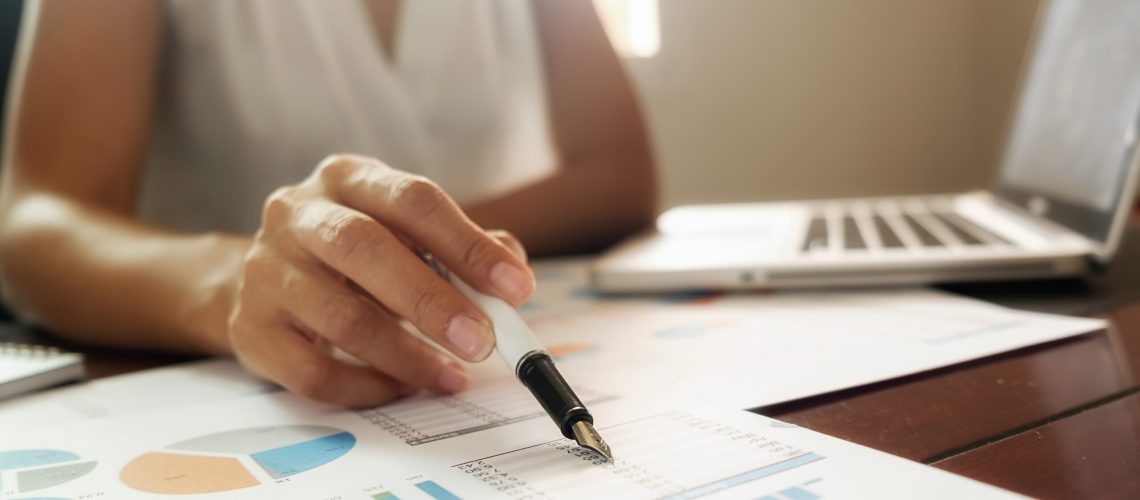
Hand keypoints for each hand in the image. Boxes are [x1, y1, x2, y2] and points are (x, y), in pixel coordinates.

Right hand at [226, 154, 533, 406]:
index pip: (413, 200)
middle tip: (483, 341)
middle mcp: (297, 215)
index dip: (468, 245)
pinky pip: (314, 373)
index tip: (515, 287)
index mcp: (346, 178)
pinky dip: (368, 387)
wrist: (260, 278)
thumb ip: (463, 249)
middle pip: (366, 250)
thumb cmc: (353, 254)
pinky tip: (402, 386)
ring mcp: (266, 272)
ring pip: (342, 319)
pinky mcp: (250, 330)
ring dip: (409, 356)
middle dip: (432, 301)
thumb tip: (513, 278)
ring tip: (451, 375)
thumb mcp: (405, 233)